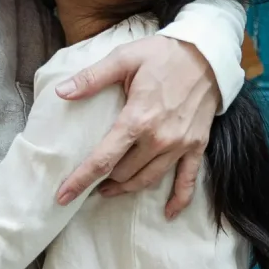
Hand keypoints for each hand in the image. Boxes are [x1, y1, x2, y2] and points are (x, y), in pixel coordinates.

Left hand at [54, 37, 219, 217]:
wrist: (207, 54)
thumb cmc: (162, 54)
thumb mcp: (123, 58)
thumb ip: (91, 78)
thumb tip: (62, 92)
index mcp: (137, 119)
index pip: (103, 159)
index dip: (81, 179)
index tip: (63, 196)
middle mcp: (159, 138)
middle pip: (124, 172)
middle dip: (103, 180)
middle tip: (88, 181)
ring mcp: (180, 145)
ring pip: (149, 179)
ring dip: (128, 188)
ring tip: (110, 190)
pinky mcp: (197, 146)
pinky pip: (188, 180)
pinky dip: (179, 200)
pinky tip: (169, 214)